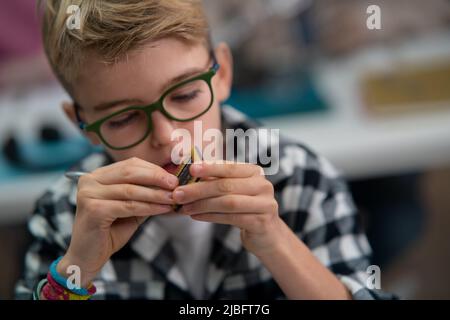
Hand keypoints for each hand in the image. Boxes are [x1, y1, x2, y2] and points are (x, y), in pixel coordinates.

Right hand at [58, 157, 177, 286]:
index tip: (173, 178)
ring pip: (131, 190)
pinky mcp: (93, 209)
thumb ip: (145, 194)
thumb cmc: (110, 231)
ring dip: (155, 194)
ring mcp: (89, 194)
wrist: (88, 257)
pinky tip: (162, 209)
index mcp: (98, 175)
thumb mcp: (131, 207)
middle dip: (156, 178)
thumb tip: (171, 184)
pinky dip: (148, 207)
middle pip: (130, 173)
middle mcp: (90, 180)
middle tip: (175, 185)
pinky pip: (128, 206)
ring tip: (173, 198)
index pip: (130, 165)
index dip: (154, 170)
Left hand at [172, 161, 283, 255]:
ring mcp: (264, 204)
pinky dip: (210, 216)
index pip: (230, 167)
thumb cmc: (245, 208)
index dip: (210, 168)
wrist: (267, 234)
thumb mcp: (234, 190)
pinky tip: (196, 216)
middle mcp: (262, 185)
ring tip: (185, 207)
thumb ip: (217, 181)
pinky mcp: (260, 222)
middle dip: (199, 190)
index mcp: (255, 172)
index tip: (191, 169)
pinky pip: (231, 218)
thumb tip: (190, 174)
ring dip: (202, 205)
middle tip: (178, 193)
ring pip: (228, 203)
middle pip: (226, 186)